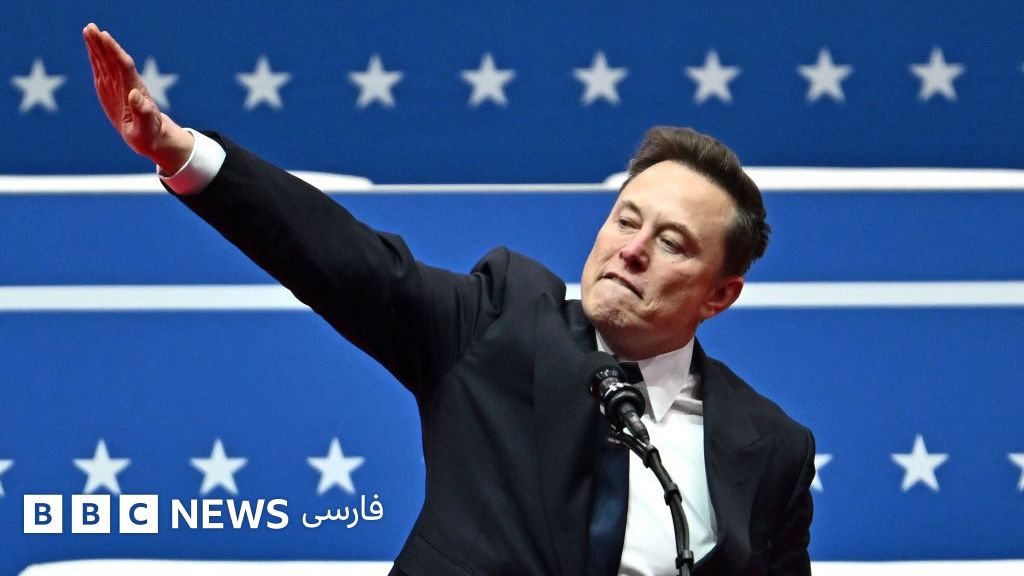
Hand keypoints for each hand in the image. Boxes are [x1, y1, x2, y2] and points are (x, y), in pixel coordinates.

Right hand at [83, 23, 192, 172]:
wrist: (151, 136)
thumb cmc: (150, 134)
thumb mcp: (146, 127)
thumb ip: (143, 112)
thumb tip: (135, 95)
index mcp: (134, 91)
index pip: (124, 66)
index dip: (115, 51)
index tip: (105, 37)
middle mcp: (126, 84)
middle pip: (113, 60)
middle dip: (103, 44)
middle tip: (91, 27)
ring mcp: (117, 86)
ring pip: (106, 62)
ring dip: (97, 46)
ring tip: (88, 29)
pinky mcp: (110, 90)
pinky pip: (102, 70)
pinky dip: (96, 58)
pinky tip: (91, 47)